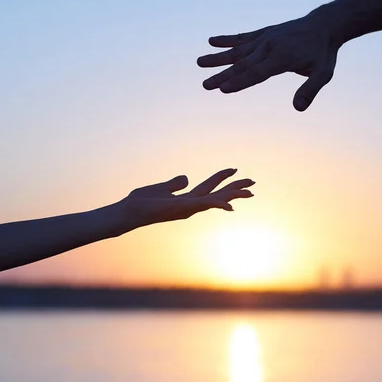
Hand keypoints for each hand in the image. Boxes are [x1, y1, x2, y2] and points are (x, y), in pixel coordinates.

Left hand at [119, 168, 254, 229]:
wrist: (128, 212)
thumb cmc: (140, 202)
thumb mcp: (161, 188)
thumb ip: (174, 184)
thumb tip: (185, 178)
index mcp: (187, 200)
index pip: (210, 187)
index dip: (222, 177)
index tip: (235, 169)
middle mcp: (190, 206)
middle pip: (218, 194)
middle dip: (236, 189)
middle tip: (254, 183)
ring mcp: (188, 209)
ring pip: (216, 199)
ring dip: (233, 195)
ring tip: (251, 190)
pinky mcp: (183, 209)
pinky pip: (204, 205)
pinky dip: (218, 204)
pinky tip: (231, 205)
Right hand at [197, 10, 340, 111]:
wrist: (324, 26)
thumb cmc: (323, 53)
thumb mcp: (323, 74)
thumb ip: (310, 90)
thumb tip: (298, 108)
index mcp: (281, 57)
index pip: (257, 73)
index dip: (240, 82)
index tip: (222, 89)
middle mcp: (269, 47)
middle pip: (242, 64)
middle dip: (222, 75)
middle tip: (204, 85)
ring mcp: (264, 39)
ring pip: (238, 50)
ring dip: (218, 57)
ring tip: (199, 62)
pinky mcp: (263, 33)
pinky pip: (243, 37)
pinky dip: (227, 39)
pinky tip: (211, 41)